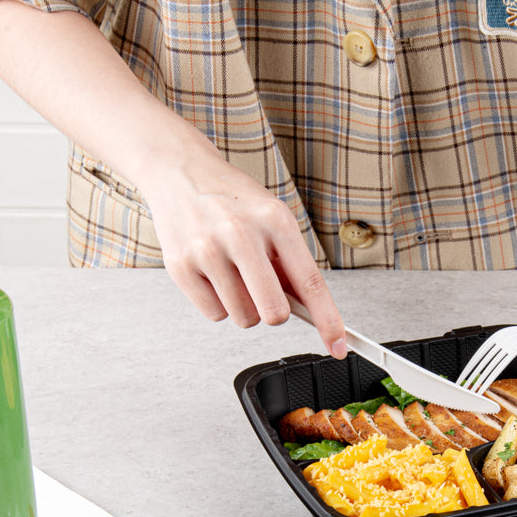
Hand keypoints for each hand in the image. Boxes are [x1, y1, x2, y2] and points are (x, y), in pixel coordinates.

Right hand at [141, 149, 346, 357]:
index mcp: (274, 219)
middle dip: (275, 311)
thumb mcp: (272, 218)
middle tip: (264, 288)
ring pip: (244, 318)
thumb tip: (312, 311)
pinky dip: (219, 303)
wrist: (179, 171)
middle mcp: (240, 233)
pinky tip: (213, 274)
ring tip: (233, 272)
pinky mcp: (181, 267)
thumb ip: (291, 263)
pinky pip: (215, 314)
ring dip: (244, 306)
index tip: (337, 345)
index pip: (310, 282)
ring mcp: (207, 250)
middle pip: (275, 313)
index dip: (327, 320)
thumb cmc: (232, 199)